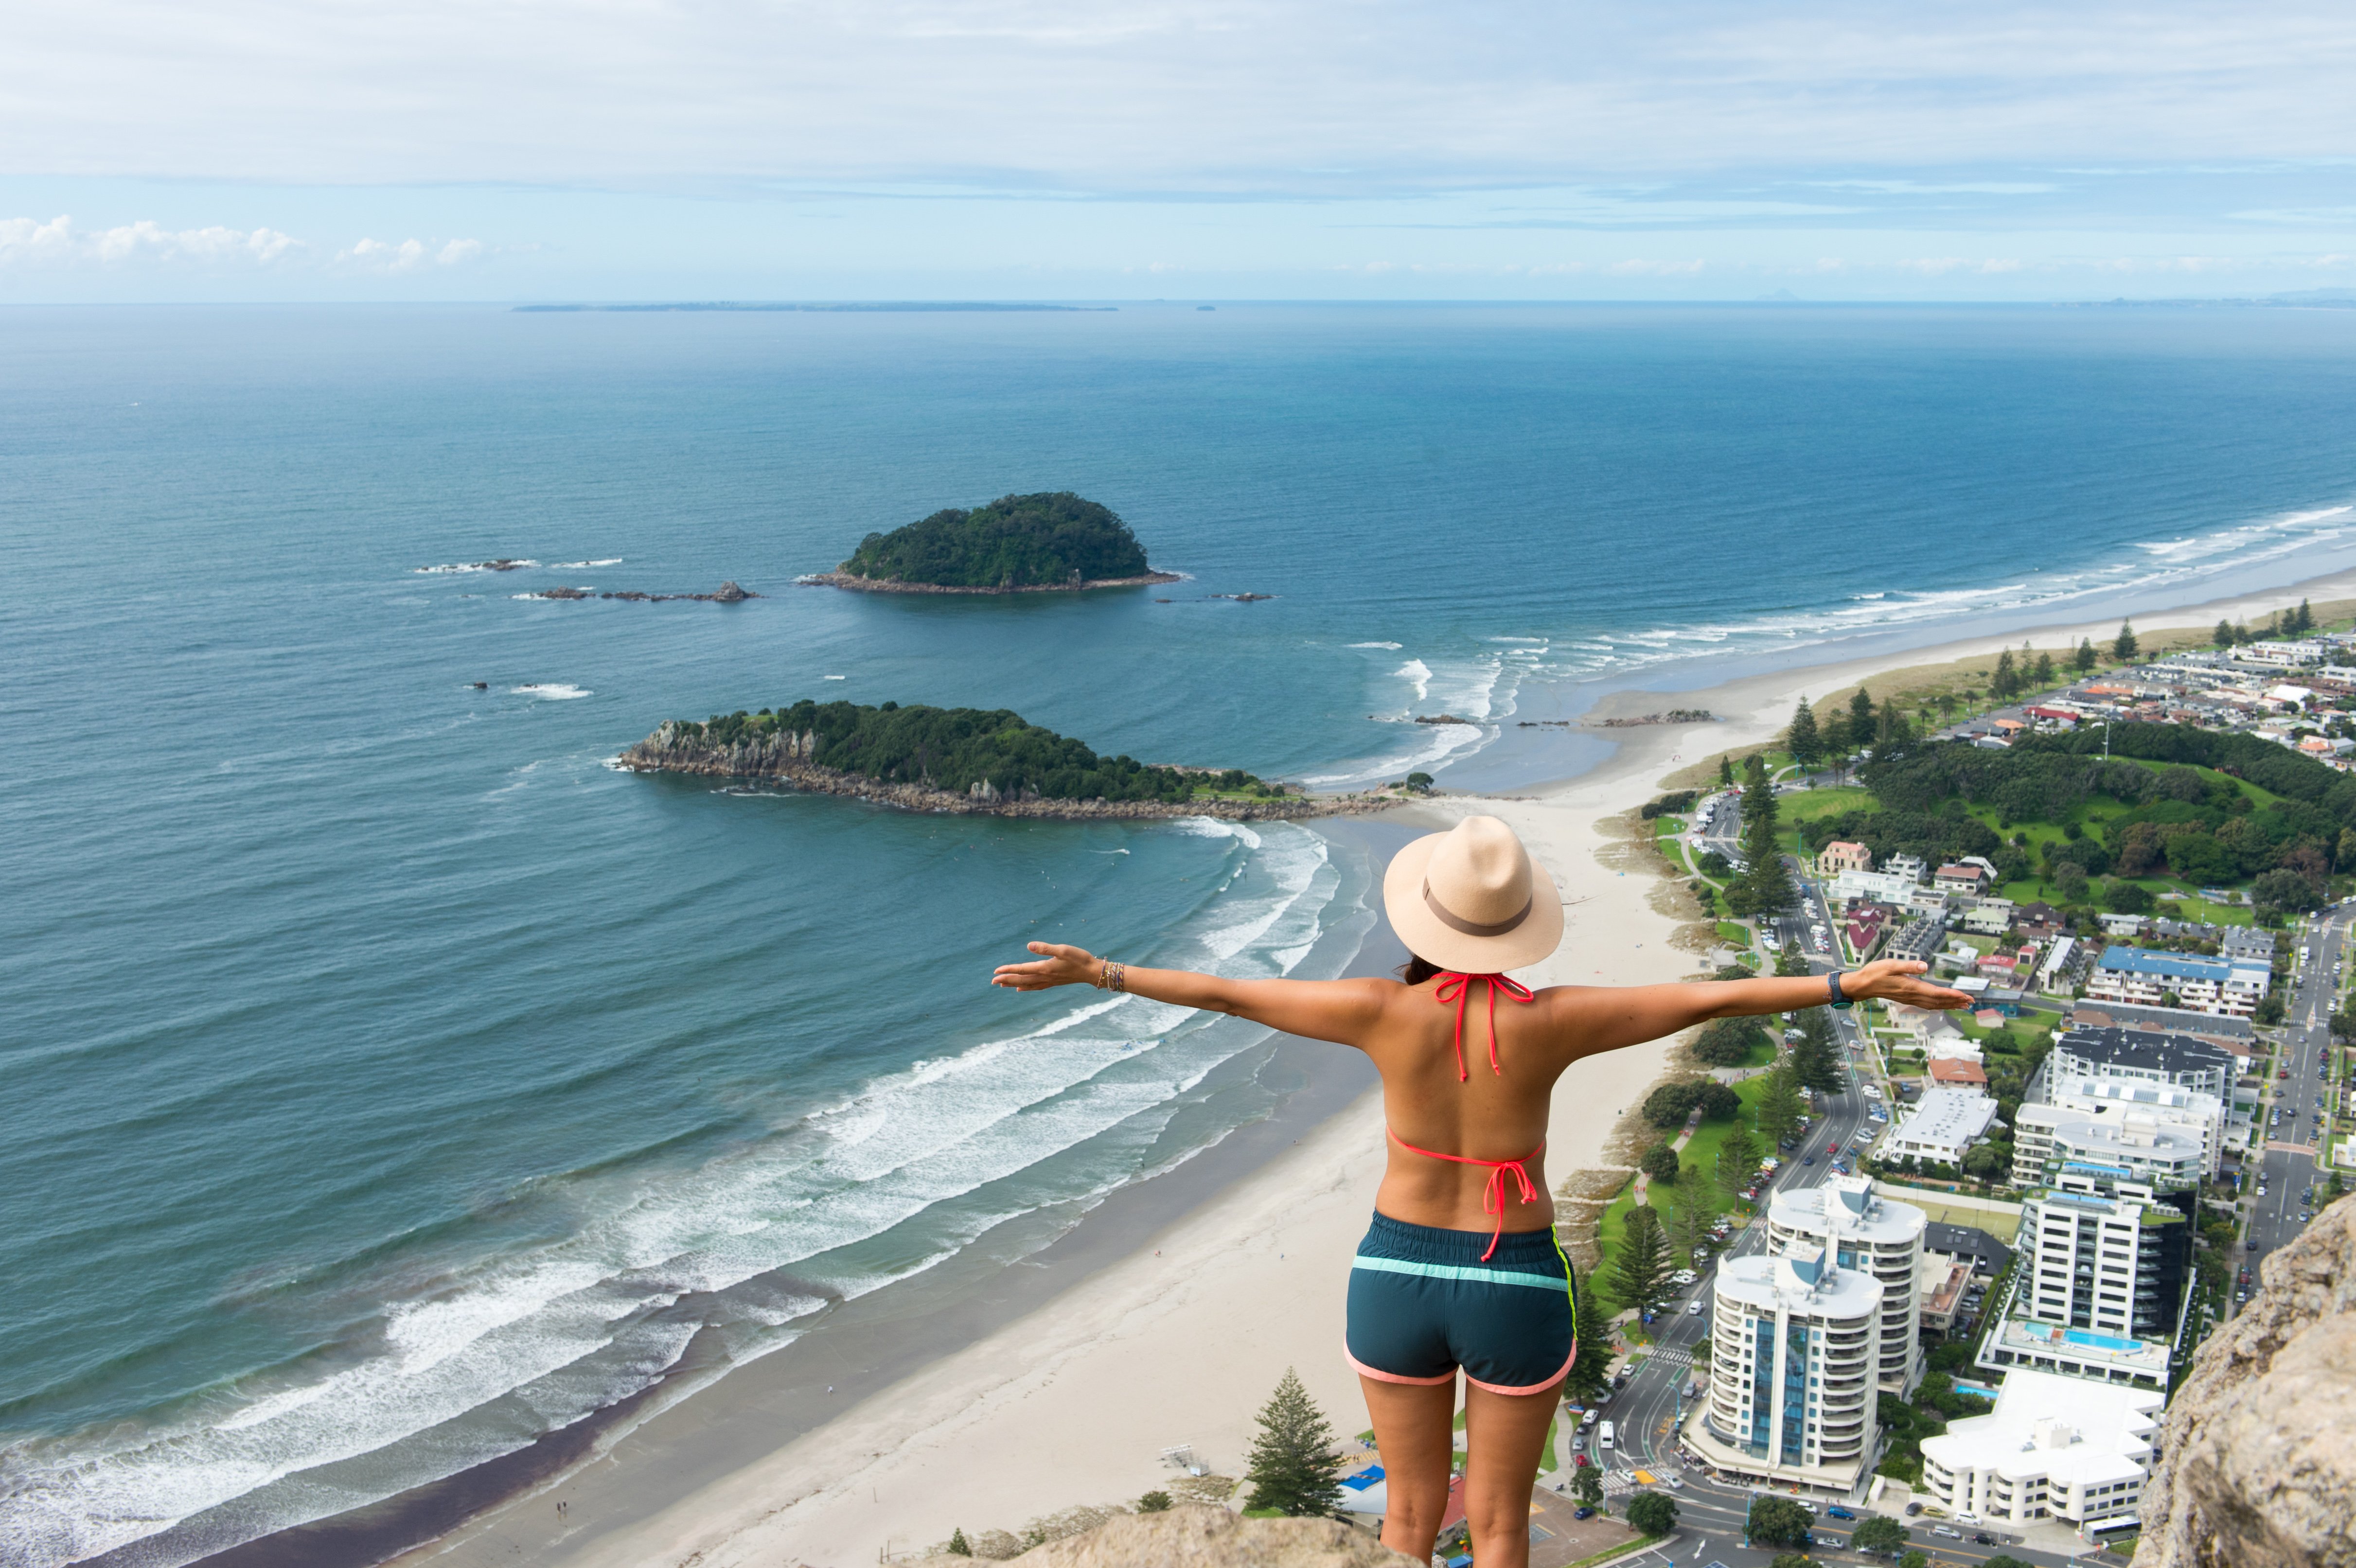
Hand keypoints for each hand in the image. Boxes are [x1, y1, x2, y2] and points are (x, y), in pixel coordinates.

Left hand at [992, 941, 1103, 990]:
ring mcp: (1049, 981)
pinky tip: (1020, 989)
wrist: (1092, 972)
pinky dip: (1025, 988)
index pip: (1022, 970)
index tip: (996, 971)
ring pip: (1026, 985)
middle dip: (1006, 980)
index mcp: (1045, 968)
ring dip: (1013, 984)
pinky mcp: (1053, 982)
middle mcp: (1045, 977)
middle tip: (992, 981)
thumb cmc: (1079, 958)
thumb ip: (1045, 948)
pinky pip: (1035, 987)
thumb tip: (1029, 946)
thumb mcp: (1063, 949)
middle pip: (1021, 980)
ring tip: (1002, 985)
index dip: (1008, 970)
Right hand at [1842, 959, 1972, 1009]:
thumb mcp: (1891, 964)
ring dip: (1949, 1005)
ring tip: (1962, 1005)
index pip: (1936, 993)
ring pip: (1934, 1004)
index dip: (1952, 995)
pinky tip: (1943, 1005)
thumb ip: (1909, 965)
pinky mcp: (1907, 998)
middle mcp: (1912, 995)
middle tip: (1971, 1002)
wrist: (1862, 985)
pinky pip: (1927, 1005)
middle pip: (1938, 1001)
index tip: (1965, 995)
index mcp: (1911, 987)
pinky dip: (1938, 1005)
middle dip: (1956, 1002)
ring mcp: (1910, 998)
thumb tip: (1925, 966)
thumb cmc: (1875, 973)